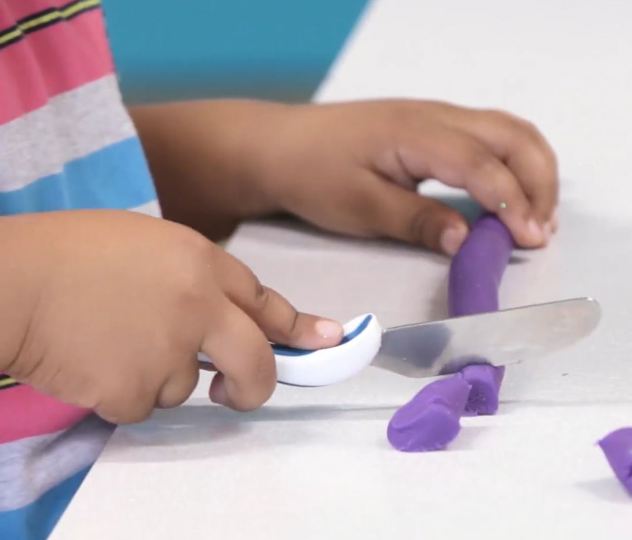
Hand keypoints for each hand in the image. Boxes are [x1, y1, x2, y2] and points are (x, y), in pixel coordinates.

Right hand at [0, 211, 341, 422]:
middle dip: (254, 385)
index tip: (328, 340)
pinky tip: (91, 361)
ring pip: (182, 386)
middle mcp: (198, 307)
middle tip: (235, 393)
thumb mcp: (146, 245)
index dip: (297, 326)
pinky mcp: (134, 390)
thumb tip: (225, 317)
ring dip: (155, 375)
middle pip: (255, 363)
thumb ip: (194, 279)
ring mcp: (169, 351)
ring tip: (108, 339)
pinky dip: (120, 392)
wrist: (9, 282)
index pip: (263, 300)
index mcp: (199, 262)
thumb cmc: (70, 253)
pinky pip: (140, 404)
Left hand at [257, 100, 557, 253]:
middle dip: (539, 182)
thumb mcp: (360, 206)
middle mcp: (436, 116)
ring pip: (508, 132)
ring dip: (532, 171)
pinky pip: (490, 137)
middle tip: (540, 232)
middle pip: (513, 136)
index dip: (513, 203)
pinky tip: (509, 197)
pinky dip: (512, 165)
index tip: (530, 240)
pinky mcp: (432, 128)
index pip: (483, 164)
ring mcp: (436, 118)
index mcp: (417, 133)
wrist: (279, 146)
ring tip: (535, 218)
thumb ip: (417, 221)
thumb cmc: (312, 174)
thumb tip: (468, 241)